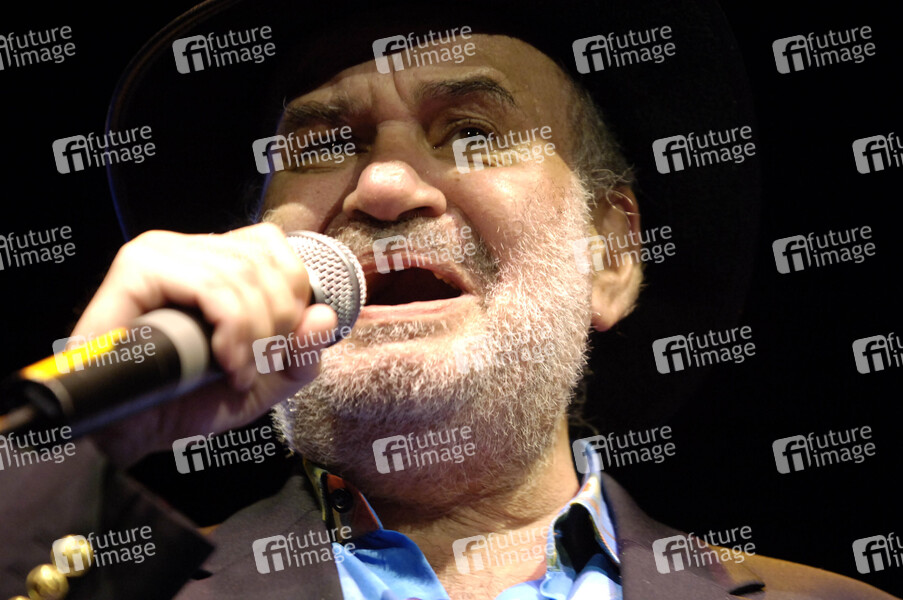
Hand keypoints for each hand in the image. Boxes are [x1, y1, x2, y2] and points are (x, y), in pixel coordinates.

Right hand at [72, 223, 335, 466]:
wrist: (135, 432)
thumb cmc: (193, 400)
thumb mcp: (267, 381)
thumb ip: (303, 352)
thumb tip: (324, 316)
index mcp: (217, 259)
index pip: (275, 247)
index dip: (293, 298)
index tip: (278, 350)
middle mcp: (188, 247)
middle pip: (265, 262)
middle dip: (277, 324)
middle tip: (257, 368)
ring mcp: (160, 253)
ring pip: (243, 274)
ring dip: (254, 335)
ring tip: (237, 372)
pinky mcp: (137, 270)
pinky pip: (212, 287)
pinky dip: (232, 329)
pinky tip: (225, 363)